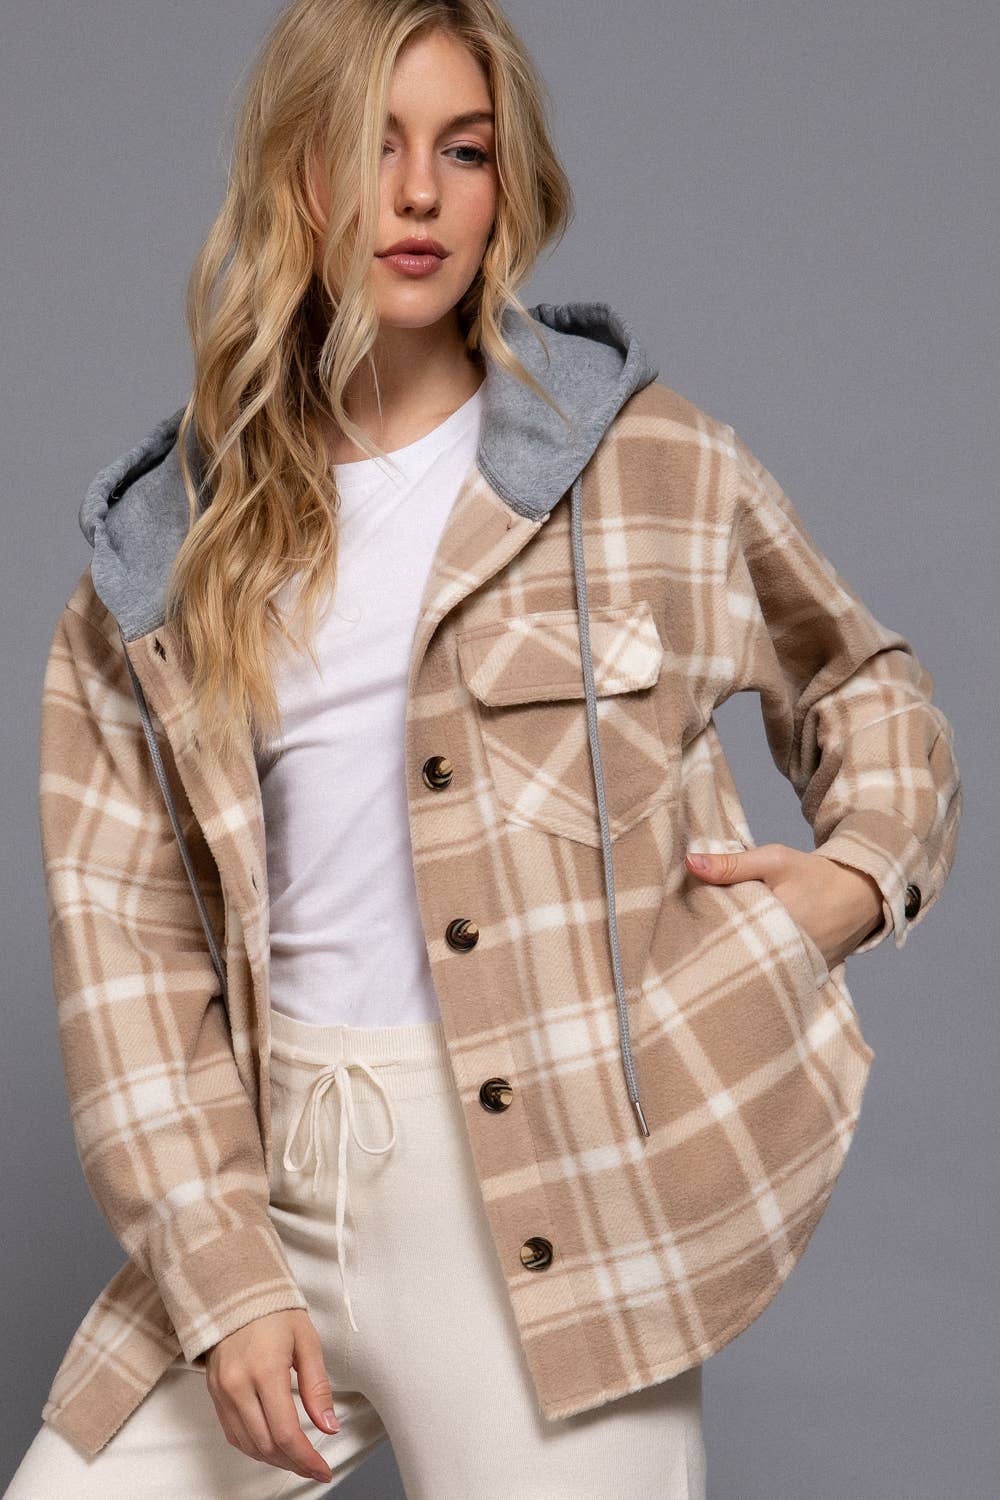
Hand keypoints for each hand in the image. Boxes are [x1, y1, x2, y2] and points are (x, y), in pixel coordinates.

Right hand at [204, 1308, 337, 1483]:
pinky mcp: (214, 1393)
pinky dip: (254, 1446)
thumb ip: (318, 1387)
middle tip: (314, 1466)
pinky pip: (233, 1433)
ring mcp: (222, 1391)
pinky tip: (272, 1445)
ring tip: (297, 1458)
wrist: (236, 1292)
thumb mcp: (306, 1342)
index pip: (285, 1432)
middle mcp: (238, 1385)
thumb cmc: (274, 1311)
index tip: (323, 1469)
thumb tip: (328, 1426)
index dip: (306, 1459)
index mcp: (265, 1370)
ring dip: (274, 1459)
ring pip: (248, 1445)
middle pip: (266, 1445)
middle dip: (293, 1463)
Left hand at [685, 843, 883, 968]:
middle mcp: (788, 956)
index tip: (687, 920)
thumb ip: (733, 864)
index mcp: (777, 927)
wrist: (860, 894)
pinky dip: (760, 965)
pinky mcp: (807, 977)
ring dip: (738, 957)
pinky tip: (744, 958)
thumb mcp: (774, 861)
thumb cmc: (814, 875)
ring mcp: (799, 970)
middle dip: (718, 947)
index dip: (705, 928)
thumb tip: (690, 863)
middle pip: (739, 955)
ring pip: (756, 967)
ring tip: (713, 951)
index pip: (726, 934)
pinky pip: (775, 973)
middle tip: (694, 939)